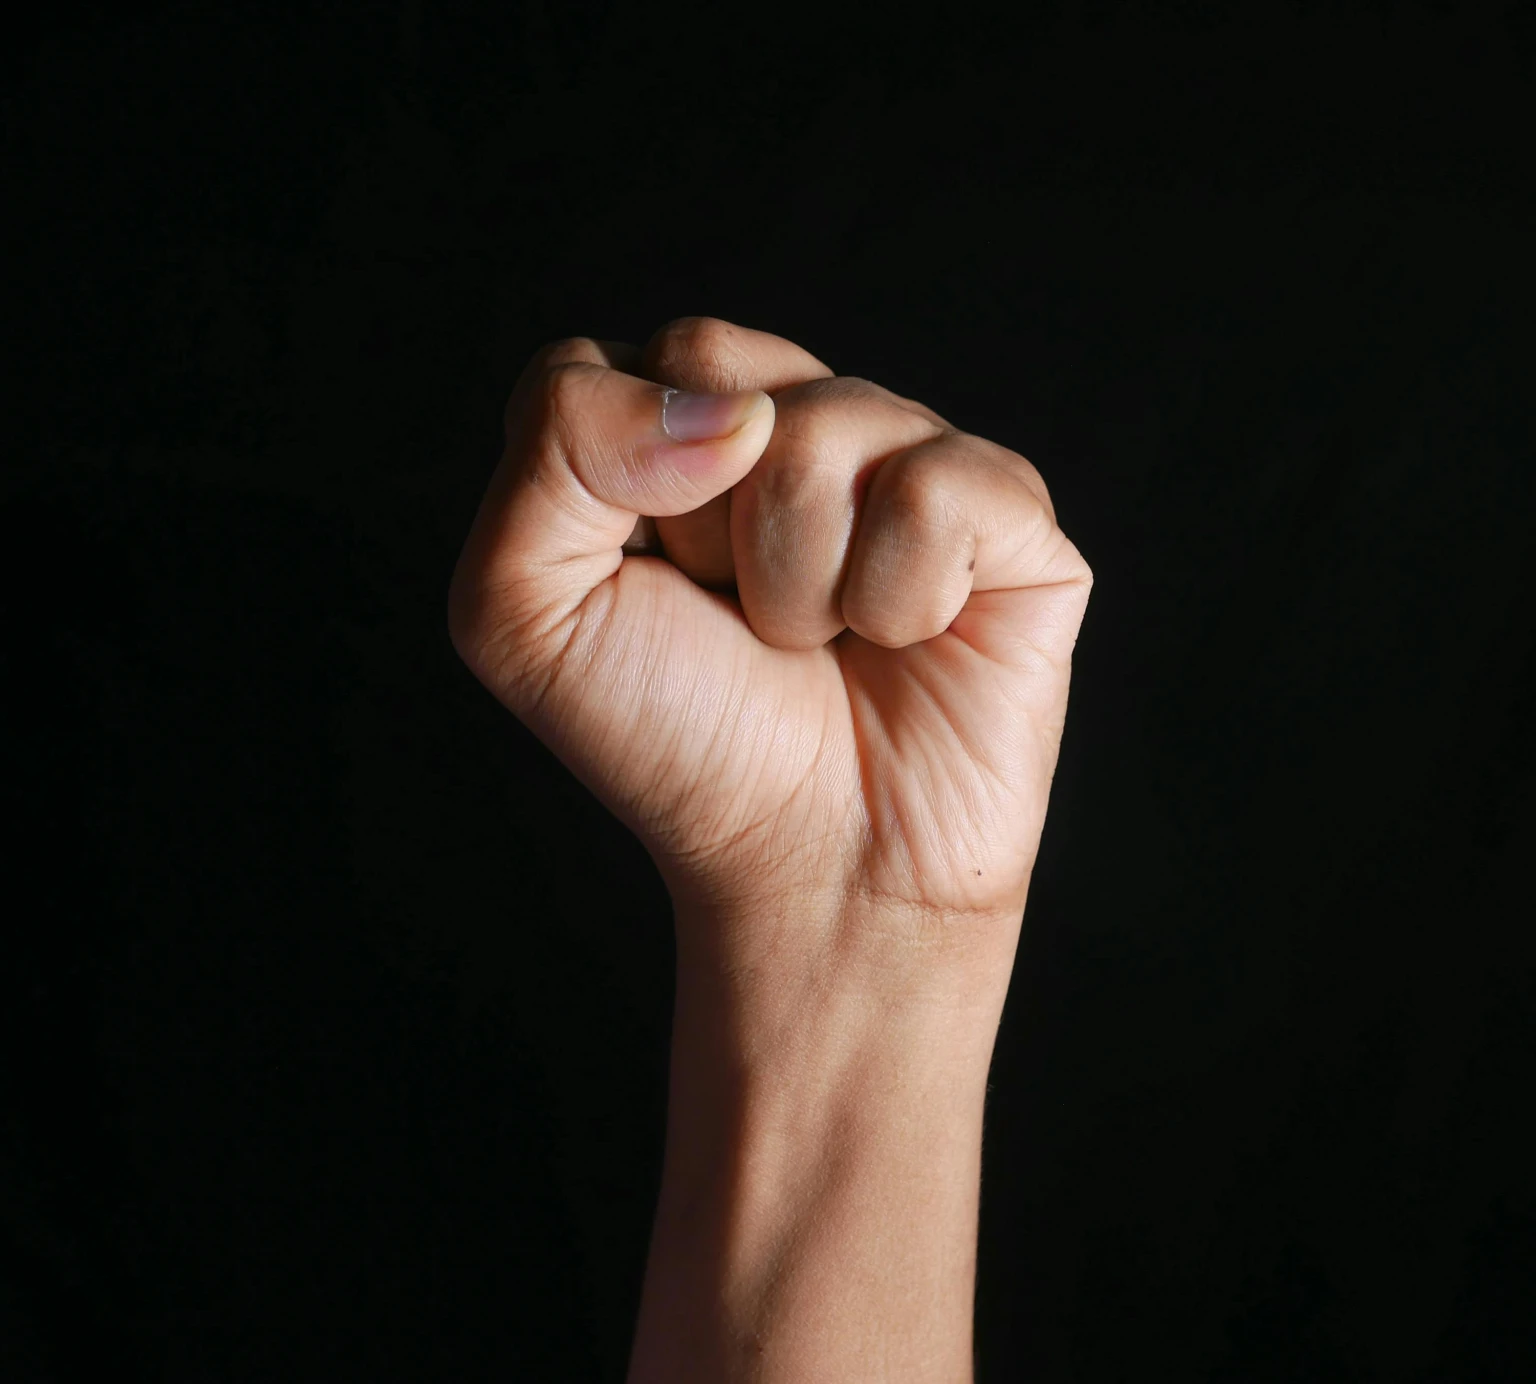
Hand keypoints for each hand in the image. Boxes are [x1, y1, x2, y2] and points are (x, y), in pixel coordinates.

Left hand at [448, 317, 1091, 929]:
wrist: (812, 873)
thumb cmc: (677, 743)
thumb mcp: (523, 608)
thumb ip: (555, 446)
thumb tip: (733, 409)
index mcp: (681, 424)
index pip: (628, 358)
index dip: (621, 481)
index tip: (652, 585)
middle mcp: (802, 420)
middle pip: (723, 368)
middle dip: (706, 523)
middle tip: (739, 615)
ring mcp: (913, 456)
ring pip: (832, 425)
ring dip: (800, 581)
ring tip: (822, 644)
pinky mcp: (1013, 515)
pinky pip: (940, 491)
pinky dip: (902, 596)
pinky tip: (907, 641)